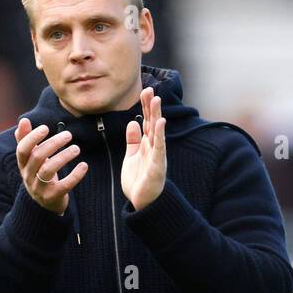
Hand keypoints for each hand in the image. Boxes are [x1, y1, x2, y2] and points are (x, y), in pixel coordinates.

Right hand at [15, 117, 86, 213]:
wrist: (43, 204)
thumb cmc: (38, 174)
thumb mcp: (31, 159)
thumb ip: (26, 140)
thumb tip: (24, 120)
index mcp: (23, 164)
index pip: (22, 149)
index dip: (32, 138)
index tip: (46, 127)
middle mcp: (28, 176)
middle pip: (37, 157)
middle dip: (53, 144)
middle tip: (69, 135)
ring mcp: (39, 188)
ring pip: (48, 170)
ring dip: (64, 157)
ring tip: (76, 148)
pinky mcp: (52, 197)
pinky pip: (64, 186)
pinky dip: (75, 175)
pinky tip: (84, 166)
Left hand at [121, 86, 165, 210]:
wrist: (143, 203)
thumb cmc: (138, 181)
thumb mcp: (132, 156)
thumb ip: (133, 140)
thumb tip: (133, 122)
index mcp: (147, 145)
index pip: (147, 122)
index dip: (145, 107)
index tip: (144, 91)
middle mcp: (153, 147)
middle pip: (152, 122)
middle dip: (150, 106)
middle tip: (149, 89)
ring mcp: (156, 155)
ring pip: (156, 132)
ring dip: (156, 115)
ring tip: (156, 100)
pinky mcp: (157, 165)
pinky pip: (159, 147)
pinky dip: (160, 134)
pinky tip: (160, 122)